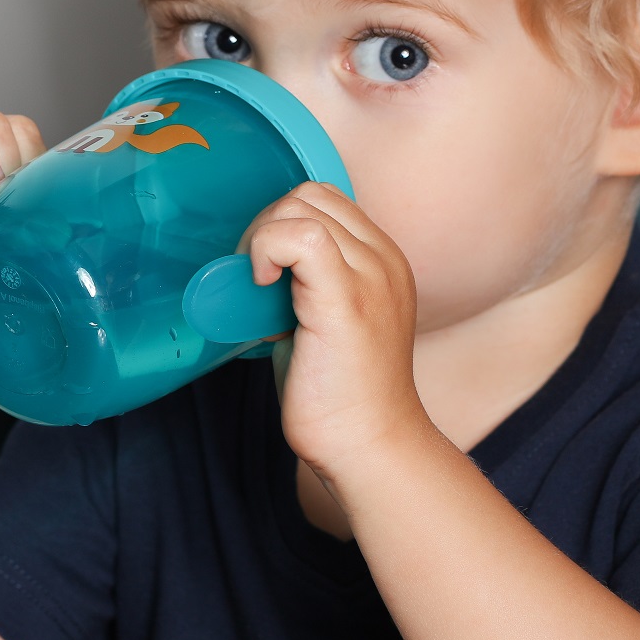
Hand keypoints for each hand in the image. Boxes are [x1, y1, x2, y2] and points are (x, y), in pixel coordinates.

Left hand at [238, 181, 429, 482]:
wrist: (369, 444)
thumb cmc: (341, 395)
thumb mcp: (329, 323)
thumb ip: (309, 287)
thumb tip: (257, 271)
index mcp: (384, 260)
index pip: (327, 200)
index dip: (282, 221)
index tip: (264, 270)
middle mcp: (384, 259)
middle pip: (311, 195)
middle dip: (267, 225)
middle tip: (254, 279)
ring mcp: (370, 275)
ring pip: (302, 205)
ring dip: (263, 237)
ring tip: (259, 288)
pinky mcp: (345, 298)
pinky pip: (298, 236)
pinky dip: (265, 249)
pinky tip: (260, 287)